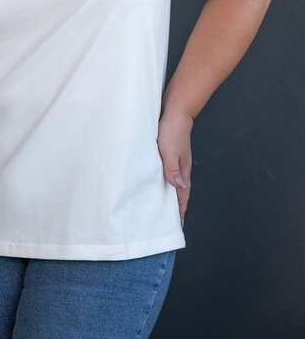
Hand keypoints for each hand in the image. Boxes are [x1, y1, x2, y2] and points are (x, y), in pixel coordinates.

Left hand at [157, 110, 193, 227]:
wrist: (176, 113)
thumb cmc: (173, 132)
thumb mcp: (170, 151)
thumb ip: (172, 170)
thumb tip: (179, 188)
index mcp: (183, 172)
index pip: (182, 197)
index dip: (180, 211)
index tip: (177, 226)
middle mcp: (181, 169)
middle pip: (179, 193)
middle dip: (174, 208)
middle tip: (166, 222)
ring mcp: (176, 162)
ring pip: (172, 184)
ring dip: (168, 195)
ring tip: (159, 206)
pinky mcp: (170, 155)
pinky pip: (167, 174)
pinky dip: (163, 182)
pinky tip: (155, 182)